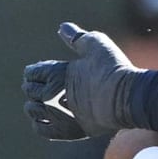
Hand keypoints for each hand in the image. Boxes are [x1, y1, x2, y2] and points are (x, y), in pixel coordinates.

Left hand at [22, 22, 140, 139]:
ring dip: (34, 106)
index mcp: (55, 73)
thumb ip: (77, 37)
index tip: (37, 72)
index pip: (33, 72)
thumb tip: (63, 27)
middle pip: (30, 91)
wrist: (126, 98)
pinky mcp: (67, 131)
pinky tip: (46, 120)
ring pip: (33, 111)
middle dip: (32, 87)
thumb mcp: (96, 45)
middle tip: (36, 87)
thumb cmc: (113, 70)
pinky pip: (42, 129)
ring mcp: (57, 114)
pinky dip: (40, 124)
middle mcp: (50, 95)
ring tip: (39, 104)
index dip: (34, 71)